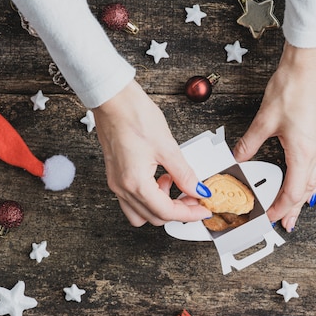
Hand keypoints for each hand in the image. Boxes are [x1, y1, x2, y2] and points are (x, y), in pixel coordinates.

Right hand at [93, 80, 211, 225]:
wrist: (113, 99)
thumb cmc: (134, 116)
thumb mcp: (167, 147)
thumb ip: (185, 174)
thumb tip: (198, 190)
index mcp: (135, 182)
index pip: (166, 212)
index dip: (189, 214)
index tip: (203, 210)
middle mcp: (122, 187)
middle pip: (154, 216)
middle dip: (177, 210)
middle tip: (194, 197)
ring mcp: (116, 182)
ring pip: (141, 212)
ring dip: (161, 206)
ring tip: (174, 184)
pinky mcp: (116, 175)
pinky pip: (134, 198)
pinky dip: (150, 196)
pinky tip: (161, 178)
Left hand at [234, 40, 315, 231]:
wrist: (310, 64)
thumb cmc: (292, 88)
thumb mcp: (265, 120)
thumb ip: (249, 143)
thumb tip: (237, 157)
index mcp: (303, 153)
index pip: (291, 193)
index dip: (279, 209)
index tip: (268, 218)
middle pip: (307, 191)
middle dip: (295, 210)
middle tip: (285, 224)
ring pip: (315, 180)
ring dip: (304, 196)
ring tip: (295, 208)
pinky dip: (309, 180)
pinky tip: (303, 177)